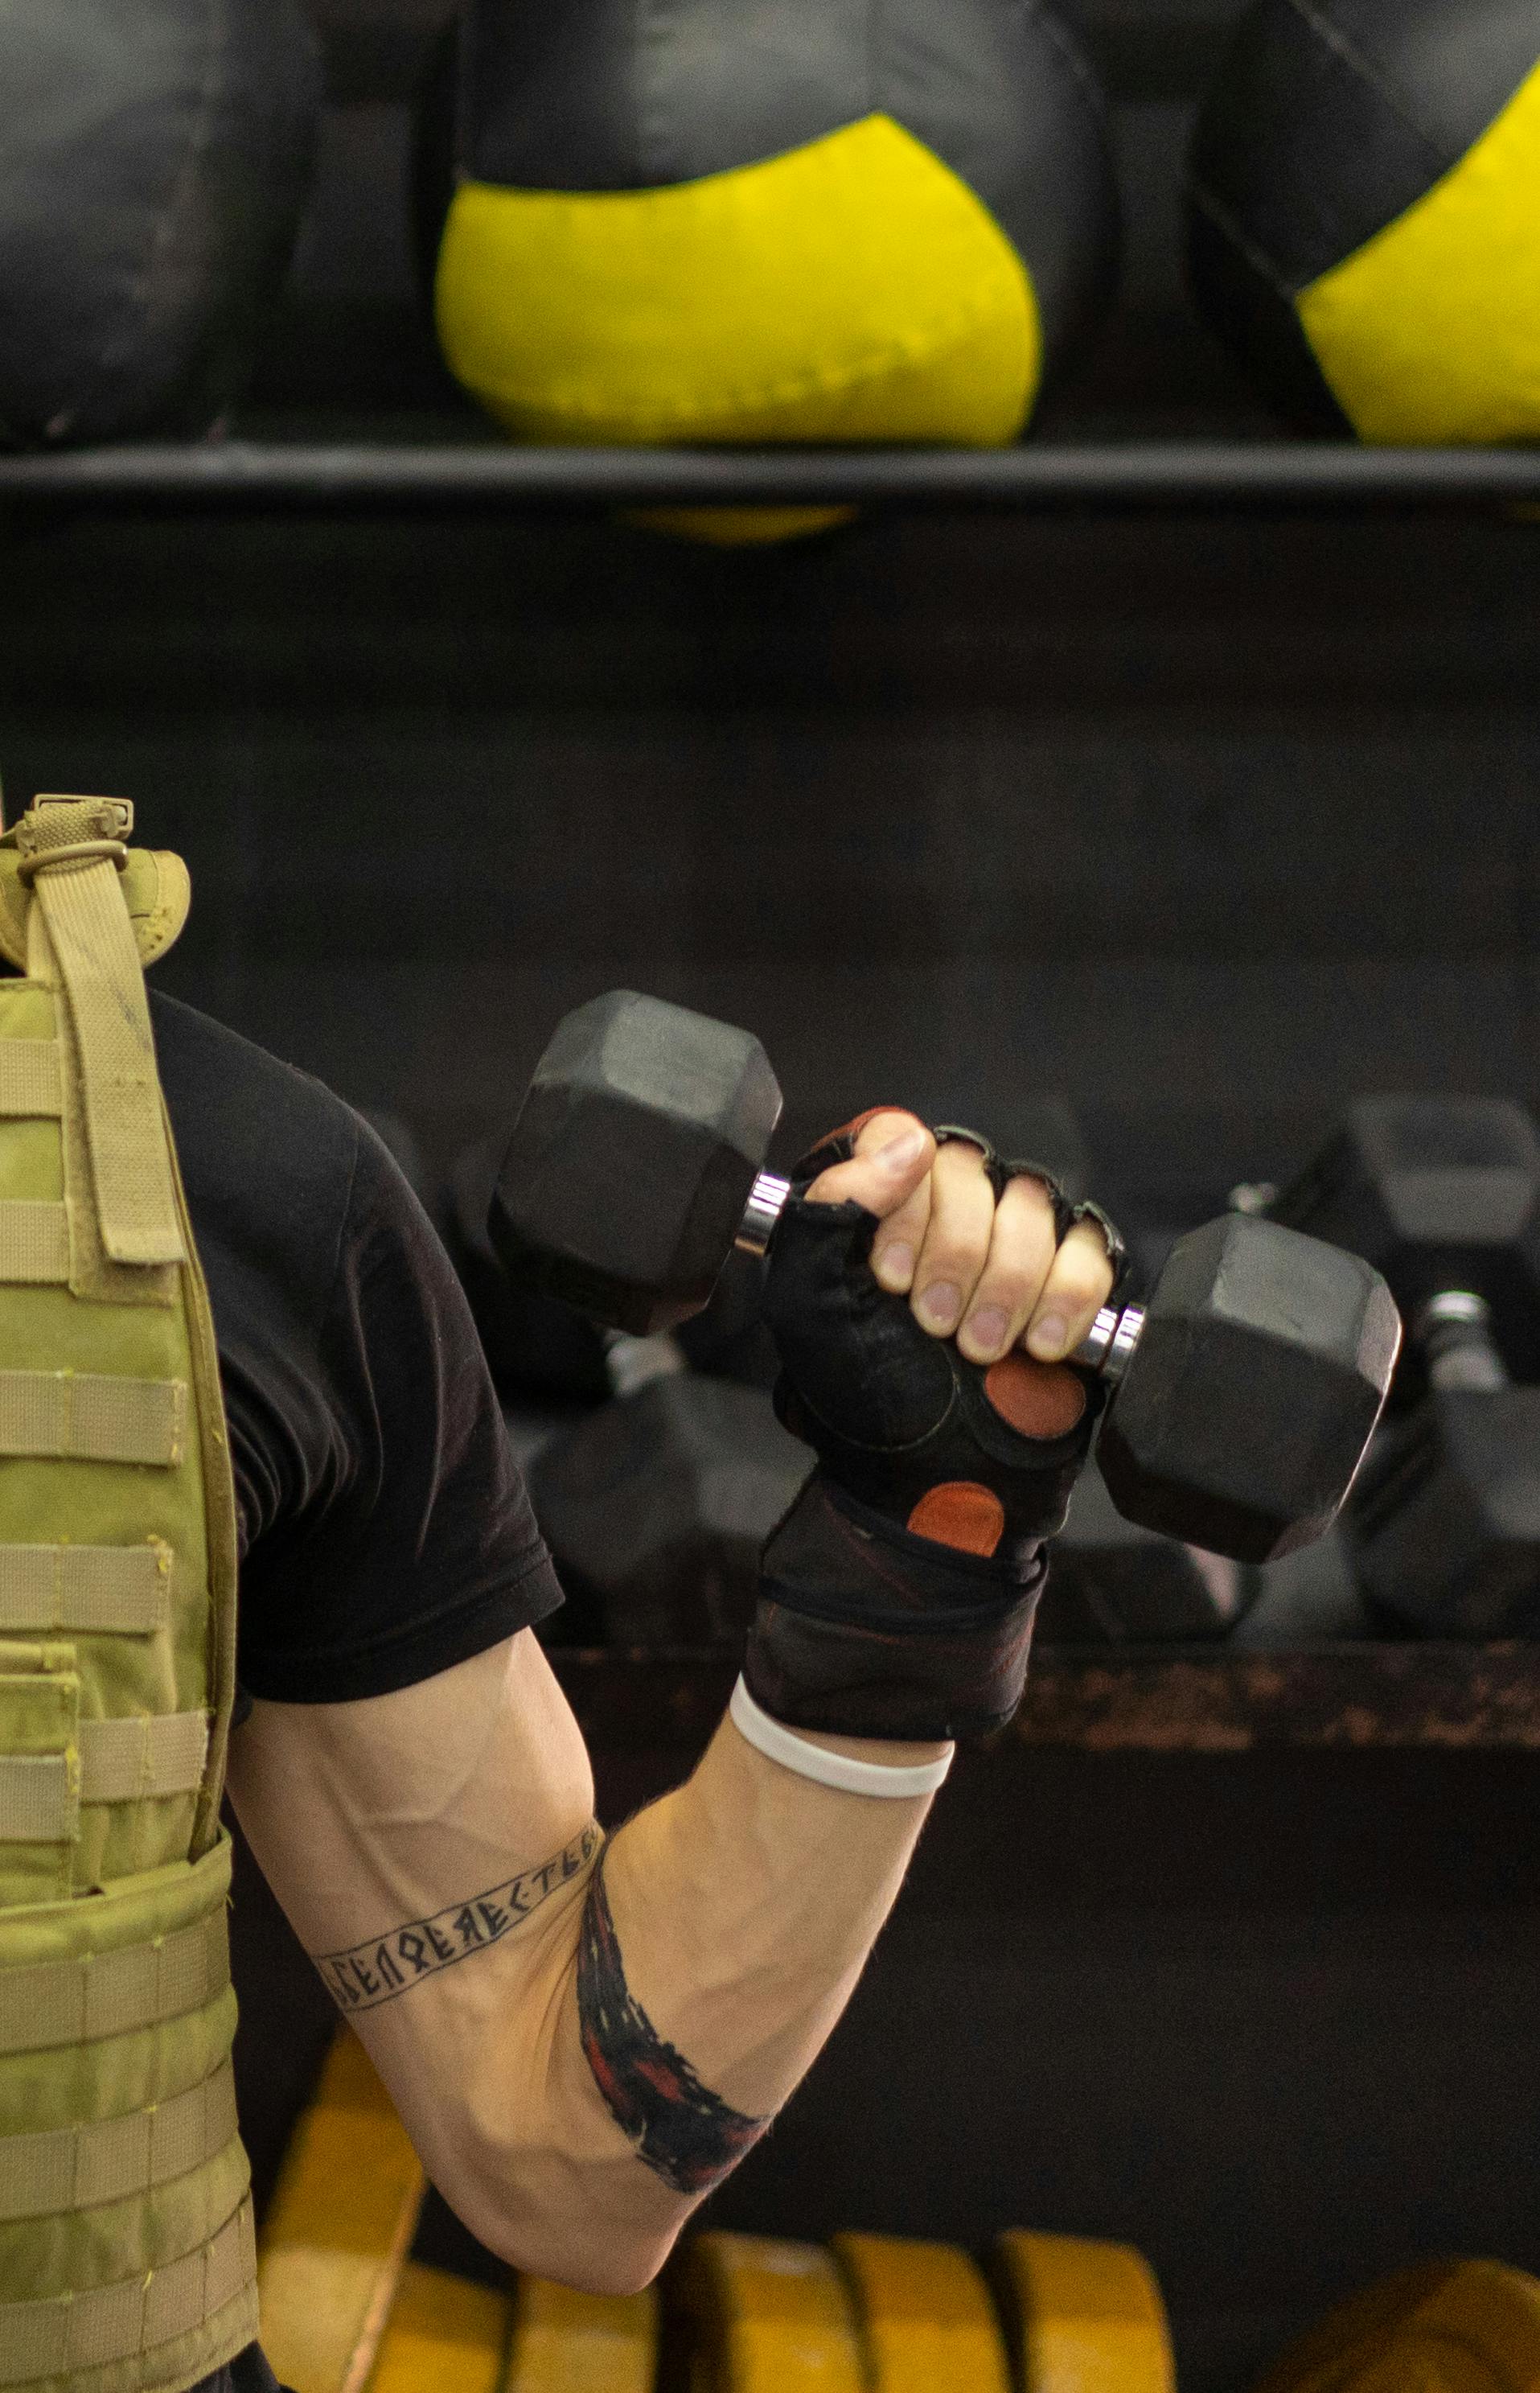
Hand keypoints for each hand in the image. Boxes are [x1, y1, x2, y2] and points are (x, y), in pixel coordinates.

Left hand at [803, 1111, 1115, 1367]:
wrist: (932, 1480)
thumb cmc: (863, 1397)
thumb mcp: (809, 1303)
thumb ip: (831, 1208)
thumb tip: (906, 1140)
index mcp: (873, 1200)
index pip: (899, 1136)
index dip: (904, 1205)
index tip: (890, 1278)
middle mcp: (943, 1207)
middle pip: (971, 1171)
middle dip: (955, 1257)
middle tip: (934, 1325)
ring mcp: (1011, 1238)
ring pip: (1033, 1206)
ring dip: (1006, 1286)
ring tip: (979, 1347)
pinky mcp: (1069, 1276)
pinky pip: (1088, 1250)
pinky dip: (1066, 1299)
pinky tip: (1038, 1345)